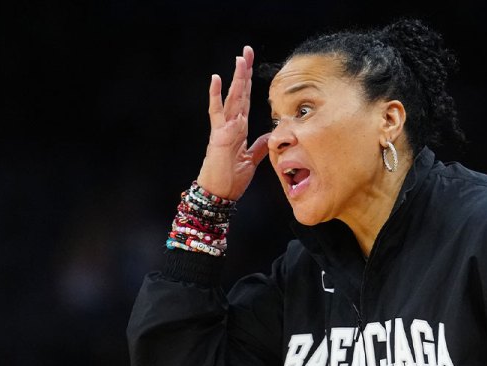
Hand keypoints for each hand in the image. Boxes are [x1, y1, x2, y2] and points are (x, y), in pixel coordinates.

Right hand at [195, 45, 270, 199]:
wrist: (219, 194)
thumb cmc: (231, 179)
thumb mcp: (251, 160)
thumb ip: (259, 145)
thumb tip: (269, 135)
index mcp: (238, 129)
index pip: (244, 100)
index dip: (248, 82)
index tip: (250, 64)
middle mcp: (230, 124)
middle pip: (239, 93)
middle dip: (244, 72)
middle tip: (247, 51)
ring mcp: (223, 128)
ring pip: (232, 99)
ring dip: (237, 79)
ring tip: (240, 59)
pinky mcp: (218, 136)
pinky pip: (217, 113)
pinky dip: (217, 96)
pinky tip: (217, 79)